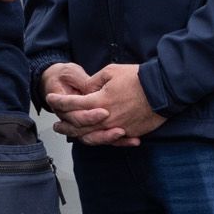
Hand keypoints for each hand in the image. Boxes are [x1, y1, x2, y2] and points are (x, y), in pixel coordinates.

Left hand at [44, 60, 162, 145]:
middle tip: (56, 125)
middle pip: (79, 125)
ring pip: (92, 136)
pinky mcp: (129, 132)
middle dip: (65, 124)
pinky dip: (100, 140)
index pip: (73, 104)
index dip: (59, 101)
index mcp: (99, 101)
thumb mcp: (111, 72)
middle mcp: (105, 118)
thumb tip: (84, 90)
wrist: (163, 90)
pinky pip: (110, 141)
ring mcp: (117, 127)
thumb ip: (94, 82)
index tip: (50, 98)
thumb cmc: (137, 78)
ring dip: (78, 135)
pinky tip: (93, 138)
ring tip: (70, 134)